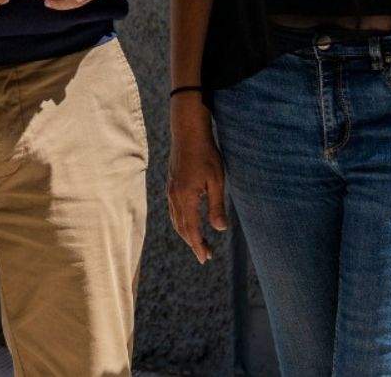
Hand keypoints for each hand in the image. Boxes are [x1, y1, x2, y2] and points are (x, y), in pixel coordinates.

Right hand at [166, 101, 228, 263]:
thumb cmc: (206, 154)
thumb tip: (220, 228)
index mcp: (186, 198)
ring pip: (175, 220)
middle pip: (181, 227)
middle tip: (205, 255)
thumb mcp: (217, 180)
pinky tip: (187, 221)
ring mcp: (171, 190)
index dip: (198, 245)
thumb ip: (216, 205)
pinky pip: (173, 210)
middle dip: (193, 243)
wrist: (187, 133)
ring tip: (197, 242)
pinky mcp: (171, 184)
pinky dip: (181, 221)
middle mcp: (174, 197)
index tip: (206, 258)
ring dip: (186, 233)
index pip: (191, 229)